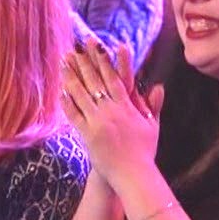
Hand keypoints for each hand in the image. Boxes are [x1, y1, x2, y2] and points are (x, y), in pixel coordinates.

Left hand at [61, 39, 164, 188]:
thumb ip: (153, 105)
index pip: (114, 77)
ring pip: (81, 94)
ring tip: (63, 62)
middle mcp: (111, 111)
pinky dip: (67, 102)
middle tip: (74, 47)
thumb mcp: (152, 126)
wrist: (133, 174)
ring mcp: (98, 122)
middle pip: (94, 81)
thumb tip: (158, 87)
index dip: (105, 60)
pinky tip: (60, 90)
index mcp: (127, 107)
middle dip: (84, 63)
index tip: (97, 45)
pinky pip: (74, 115)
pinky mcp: (88, 134)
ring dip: (71, 77)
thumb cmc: (144, 151)